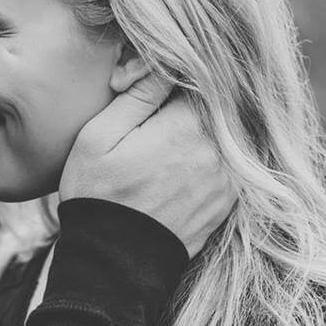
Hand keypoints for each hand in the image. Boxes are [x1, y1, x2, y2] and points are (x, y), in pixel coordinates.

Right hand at [59, 74, 234, 256]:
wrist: (114, 263)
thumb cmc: (98, 194)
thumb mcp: (100, 136)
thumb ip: (138, 95)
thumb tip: (164, 62)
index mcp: (186, 127)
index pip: (197, 80)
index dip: (174, 78)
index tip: (152, 89)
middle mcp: (217, 151)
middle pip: (211, 107)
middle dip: (185, 106)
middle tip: (152, 121)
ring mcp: (227, 179)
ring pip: (220, 135)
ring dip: (197, 132)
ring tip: (161, 148)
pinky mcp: (228, 201)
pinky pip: (225, 163)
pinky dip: (206, 158)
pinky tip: (175, 168)